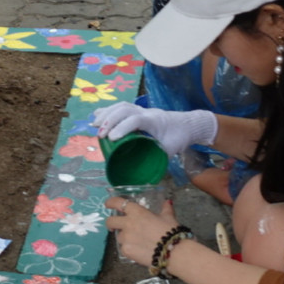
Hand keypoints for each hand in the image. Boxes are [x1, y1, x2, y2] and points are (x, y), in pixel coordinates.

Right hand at [90, 102, 217, 154]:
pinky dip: (108, 111)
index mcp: (155, 121)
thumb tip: (140, 177)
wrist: (188, 124)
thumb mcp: (169, 151)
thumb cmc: (179, 138)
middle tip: (99, 134)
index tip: (112, 139)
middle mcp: (147, 112)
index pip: (136, 120)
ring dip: (106, 114)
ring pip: (122, 106)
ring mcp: (142, 110)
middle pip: (125, 109)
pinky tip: (98, 115)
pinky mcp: (139, 111)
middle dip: (109, 120)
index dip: (122, 128)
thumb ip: (155, 160)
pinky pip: (122, 107)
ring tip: (94, 124)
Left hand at [105, 195, 175, 265]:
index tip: (108, 204)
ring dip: (124, 238)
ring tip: (137, 242)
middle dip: (111, 223)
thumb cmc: (171, 232)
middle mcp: (128, 223)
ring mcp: (125, 238)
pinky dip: (129, 249)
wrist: (173, 252)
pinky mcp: (126, 251)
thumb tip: (167, 202)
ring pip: (119, 237)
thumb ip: (165, 209)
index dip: (110, 202)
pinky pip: (124, 249)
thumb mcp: (169, 217)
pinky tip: (139, 251)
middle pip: (110, 221)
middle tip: (115, 227)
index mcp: (137, 212)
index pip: (117, 203)